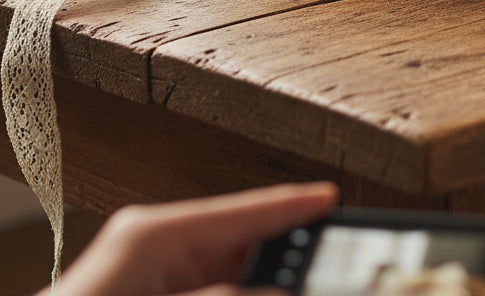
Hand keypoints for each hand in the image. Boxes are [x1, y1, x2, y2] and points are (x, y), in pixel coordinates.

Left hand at [38, 181, 337, 295]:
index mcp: (154, 232)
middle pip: (242, 246)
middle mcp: (161, 249)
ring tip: (301, 276)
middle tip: (324, 258)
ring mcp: (161, 278)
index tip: (330, 199)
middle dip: (282, 257)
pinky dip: (242, 293)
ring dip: (265, 280)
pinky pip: (217, 291)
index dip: (290, 205)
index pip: (241, 210)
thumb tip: (276, 292)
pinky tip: (267, 292)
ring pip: (233, 274)